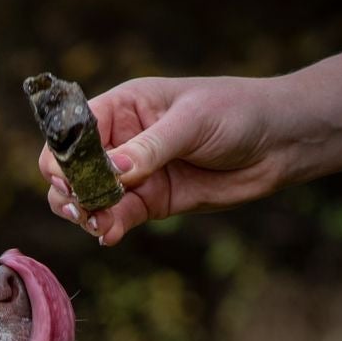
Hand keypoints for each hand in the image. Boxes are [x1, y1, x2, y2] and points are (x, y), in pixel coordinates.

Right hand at [39, 74, 289, 246]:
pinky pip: (115, 219)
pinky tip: (110, 234)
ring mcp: (133, 175)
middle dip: (69, 191)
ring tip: (99, 224)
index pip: (72, 131)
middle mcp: (120, 140)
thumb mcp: (192, 122)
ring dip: (86, 214)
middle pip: (70, 170)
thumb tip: (113, 171)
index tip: (74, 178)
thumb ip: (150, 147)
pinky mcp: (149, 203)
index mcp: (122, 106)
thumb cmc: (236, 113)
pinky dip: (107, 228)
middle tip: (83, 208)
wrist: (277, 143)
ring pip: (88, 199)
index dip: (64, 155)